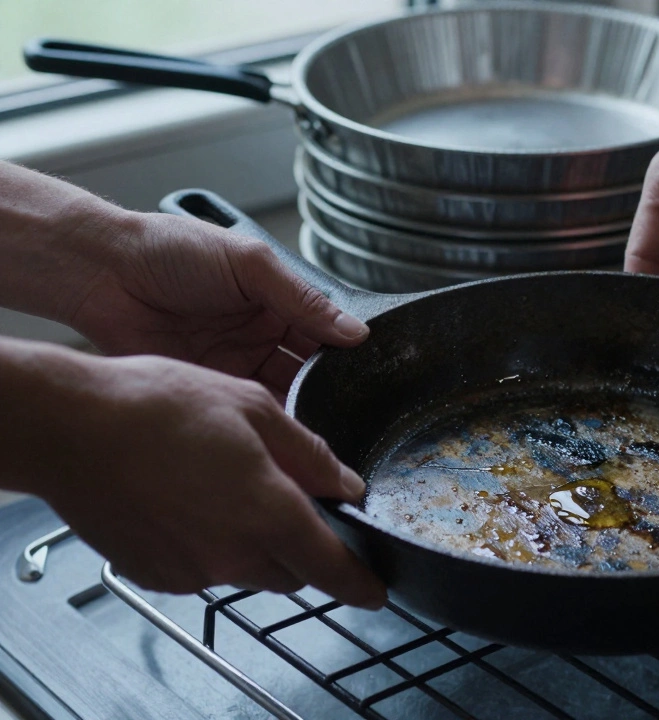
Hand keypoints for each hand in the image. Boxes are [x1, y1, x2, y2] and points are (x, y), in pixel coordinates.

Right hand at [40, 352, 385, 606]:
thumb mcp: (252, 407)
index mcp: (269, 512)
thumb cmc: (156, 406)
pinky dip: (211, 545)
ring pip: (247, 571)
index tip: (376, 591)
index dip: (359, 583)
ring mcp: (191, 570)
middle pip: (292, 572)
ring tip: (225, 488)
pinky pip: (203, 569)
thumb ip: (309, 453)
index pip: (331, 568)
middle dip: (302, 548)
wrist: (68, 428)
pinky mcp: (156, 575)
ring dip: (254, 544)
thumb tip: (346, 485)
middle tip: (289, 502)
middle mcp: (233, 552)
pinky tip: (190, 501)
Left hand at [70, 209, 366, 397]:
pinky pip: (245, 406)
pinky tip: (283, 426)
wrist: (104, 272)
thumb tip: (355, 331)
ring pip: (281, 391)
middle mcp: (259, 333)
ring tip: (321, 419)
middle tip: (348, 405)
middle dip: (327, 385)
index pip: (324, 331)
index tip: (368, 374)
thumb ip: (303, 299)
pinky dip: (265, 418)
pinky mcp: (208, 385)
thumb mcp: (250, 264)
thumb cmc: (170, 250)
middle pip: (308, 367)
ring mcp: (234, 361)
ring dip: (300, 404)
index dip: (345, 352)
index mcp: (276, 299)